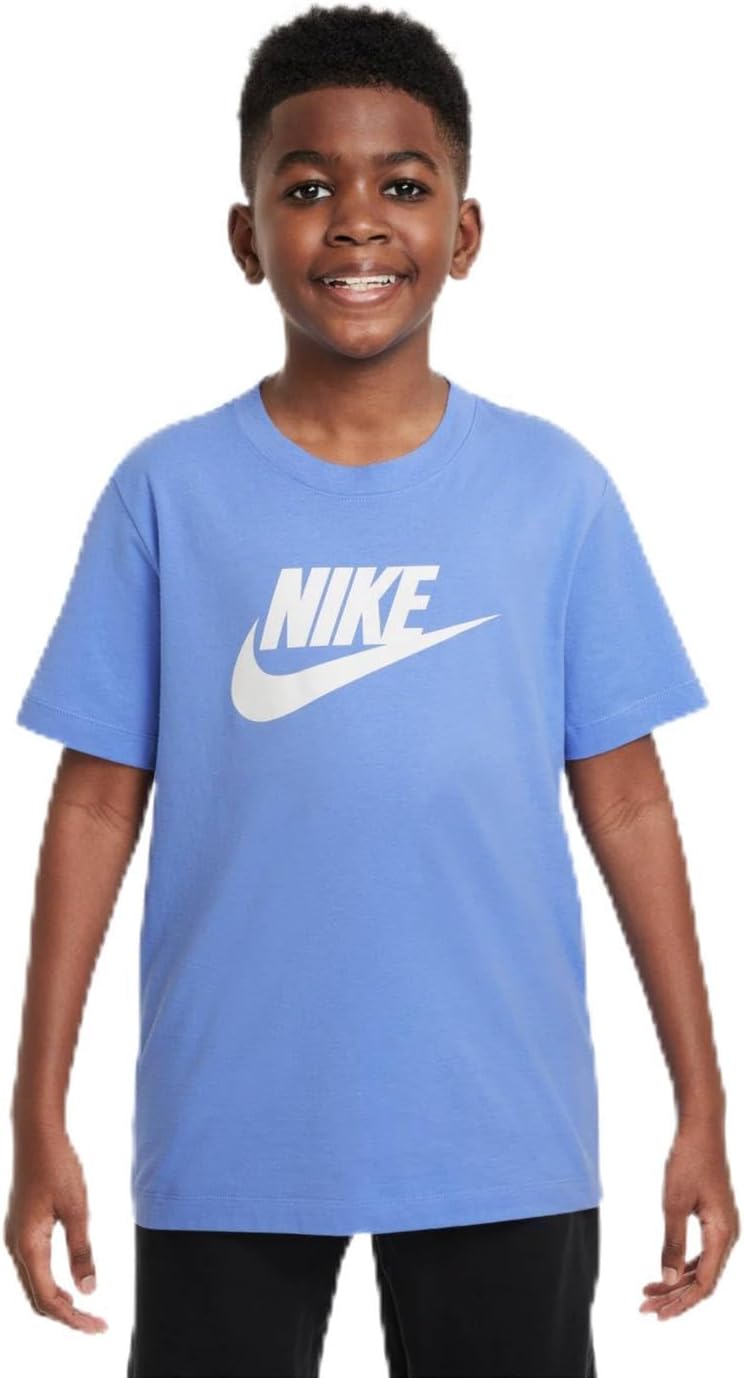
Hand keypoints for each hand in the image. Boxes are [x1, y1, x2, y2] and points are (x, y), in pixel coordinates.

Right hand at [4, 1122, 107, 1332]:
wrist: (36, 1135)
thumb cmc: (58, 1166)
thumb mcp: (77, 1208)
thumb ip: (81, 1250)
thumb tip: (88, 1290)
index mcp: (28, 1245)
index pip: (49, 1299)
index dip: (73, 1318)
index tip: (98, 1326)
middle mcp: (16, 1246)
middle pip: (37, 1298)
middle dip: (66, 1316)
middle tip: (96, 1324)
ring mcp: (15, 1238)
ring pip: (33, 1285)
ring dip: (57, 1303)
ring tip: (85, 1312)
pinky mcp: (21, 1229)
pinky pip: (32, 1269)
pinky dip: (50, 1285)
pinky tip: (68, 1284)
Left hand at [639, 1116, 739, 1320]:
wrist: (701, 1129)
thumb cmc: (688, 1161)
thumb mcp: (674, 1204)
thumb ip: (672, 1243)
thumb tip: (668, 1280)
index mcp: (723, 1234)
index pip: (704, 1283)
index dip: (681, 1302)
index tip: (657, 1313)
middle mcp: (728, 1235)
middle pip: (703, 1280)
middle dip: (675, 1297)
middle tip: (646, 1309)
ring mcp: (723, 1227)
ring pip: (702, 1267)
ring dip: (677, 1283)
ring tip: (649, 1295)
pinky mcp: (716, 1219)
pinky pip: (702, 1253)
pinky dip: (682, 1264)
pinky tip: (665, 1272)